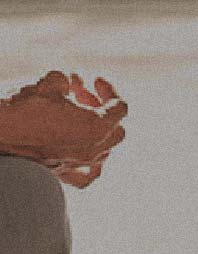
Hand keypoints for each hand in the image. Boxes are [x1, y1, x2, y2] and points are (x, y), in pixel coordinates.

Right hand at [0, 72, 126, 188]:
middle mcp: (91, 151)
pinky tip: (82, 149)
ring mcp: (76, 165)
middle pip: (117, 130)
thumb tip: (72, 82)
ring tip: (77, 117)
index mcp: (96, 127)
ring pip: (104, 151)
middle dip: (104, 109)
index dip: (109, 90)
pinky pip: (87, 174)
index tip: (93, 81)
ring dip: (98, 131)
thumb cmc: (21, 107)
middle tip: (82, 96)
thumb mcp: (51, 82)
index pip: (120, 108)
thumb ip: (70, 79)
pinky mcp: (59, 174)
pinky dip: (91, 162)